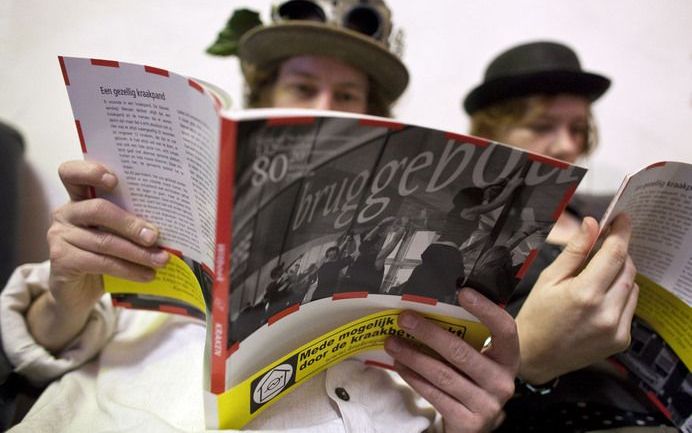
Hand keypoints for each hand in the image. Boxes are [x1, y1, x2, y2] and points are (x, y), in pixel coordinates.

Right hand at [28, 160, 168, 351]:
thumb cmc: (103, 255)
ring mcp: (59, 236)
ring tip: (161, 260)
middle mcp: (66, 213)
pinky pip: (100, 262)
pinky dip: (128, 269)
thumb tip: (168, 225)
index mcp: (79, 197)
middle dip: (131, 223)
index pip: (72, 173)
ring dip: (137, 253)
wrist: (78, 292)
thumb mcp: (117, 233)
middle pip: (98, 209)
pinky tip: (147, 275)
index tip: (115, 180)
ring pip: (104, 241)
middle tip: (155, 236)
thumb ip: (131, 221)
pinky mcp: (60, 260)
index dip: (90, 172)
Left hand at [384, 288, 518, 432]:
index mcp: (508, 359)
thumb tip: (426, 309)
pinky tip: (399, 365)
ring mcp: (486, 404)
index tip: (463, 292)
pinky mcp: (468, 422)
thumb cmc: (470, 381)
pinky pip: (434, 394)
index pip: (505, 329)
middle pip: (462, 352)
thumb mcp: (477, 360)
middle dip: (429, 333)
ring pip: (443, 374)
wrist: (472, 425)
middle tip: (404, 318)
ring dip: (413, 355)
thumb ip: (464, 339)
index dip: (487, 309)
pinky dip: (414, 377)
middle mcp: (502, 382)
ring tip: (392, 342)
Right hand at [515, 215, 637, 383]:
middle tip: (603, 247)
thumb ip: (574, 251)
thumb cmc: (536, 315)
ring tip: (596, 278)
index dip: (621, 233)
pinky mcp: (622, 340)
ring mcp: (617, 328)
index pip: (615, 254)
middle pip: (627, 268)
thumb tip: (591, 224)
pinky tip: (599, 300)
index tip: (622, 220)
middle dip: (618, 253)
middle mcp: (606, 312)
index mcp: (585, 293)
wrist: (535, 356)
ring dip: (620, 275)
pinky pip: (630, 307)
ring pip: (632, 286)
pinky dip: (620, 296)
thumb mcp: (548, 278)